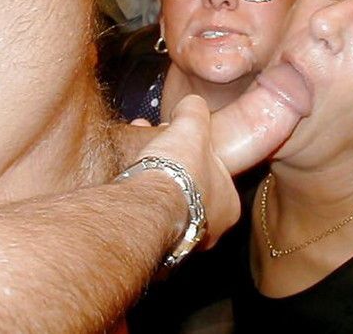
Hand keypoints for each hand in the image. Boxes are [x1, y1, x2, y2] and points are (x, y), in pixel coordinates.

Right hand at [136, 95, 239, 248]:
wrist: (145, 209)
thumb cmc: (179, 171)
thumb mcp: (192, 127)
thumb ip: (194, 112)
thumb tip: (192, 103)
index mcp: (229, 205)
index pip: (217, 175)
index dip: (197, 153)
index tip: (178, 142)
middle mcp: (210, 230)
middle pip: (190, 189)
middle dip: (171, 165)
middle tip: (153, 148)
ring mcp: (181, 244)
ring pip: (167, 204)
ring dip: (153, 180)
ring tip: (132, 158)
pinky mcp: (152, 250)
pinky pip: (147, 217)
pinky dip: (138, 198)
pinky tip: (123, 182)